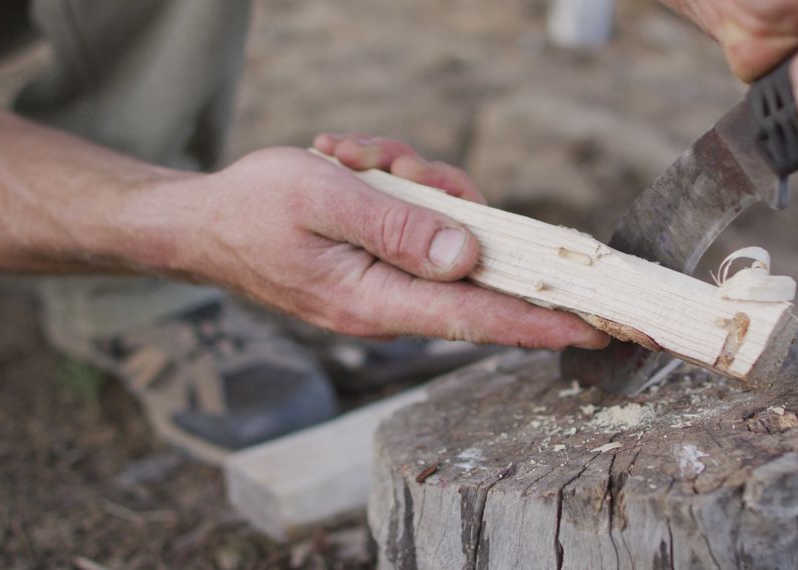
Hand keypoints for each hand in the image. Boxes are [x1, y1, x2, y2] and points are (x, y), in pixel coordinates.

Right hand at [152, 135, 609, 348]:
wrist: (201, 223)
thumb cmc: (254, 209)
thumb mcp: (326, 199)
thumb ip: (400, 228)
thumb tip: (469, 256)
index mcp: (376, 300)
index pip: (478, 317)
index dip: (541, 321)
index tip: (597, 328)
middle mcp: (389, 304)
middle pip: (471, 267)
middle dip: (457, 205)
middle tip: (398, 165)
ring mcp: (385, 288)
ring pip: (447, 238)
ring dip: (418, 187)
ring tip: (357, 157)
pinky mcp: (380, 268)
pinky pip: (419, 229)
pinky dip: (400, 191)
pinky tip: (355, 163)